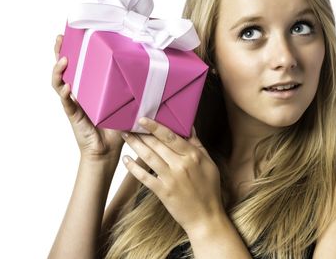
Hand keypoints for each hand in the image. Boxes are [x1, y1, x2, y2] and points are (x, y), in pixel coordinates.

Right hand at [51, 35, 123, 160]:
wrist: (107, 150)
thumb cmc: (116, 126)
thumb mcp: (124, 102)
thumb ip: (130, 88)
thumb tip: (148, 71)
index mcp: (89, 88)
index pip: (79, 65)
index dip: (74, 50)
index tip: (73, 34)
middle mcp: (78, 93)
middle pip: (63, 69)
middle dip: (59, 52)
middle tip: (60, 38)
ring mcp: (73, 103)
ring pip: (58, 83)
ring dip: (59, 71)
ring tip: (63, 60)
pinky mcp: (73, 115)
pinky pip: (66, 103)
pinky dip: (66, 94)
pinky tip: (67, 87)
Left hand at [121, 118, 222, 233]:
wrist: (206, 217)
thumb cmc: (209, 189)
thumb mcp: (208, 163)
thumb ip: (197, 144)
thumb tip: (189, 126)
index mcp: (193, 156)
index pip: (171, 136)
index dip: (155, 126)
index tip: (143, 119)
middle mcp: (181, 165)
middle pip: (156, 144)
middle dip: (141, 133)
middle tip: (129, 124)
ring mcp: (171, 178)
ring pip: (148, 157)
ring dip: (135, 145)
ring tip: (126, 136)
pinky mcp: (163, 191)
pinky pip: (144, 176)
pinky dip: (134, 168)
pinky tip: (126, 159)